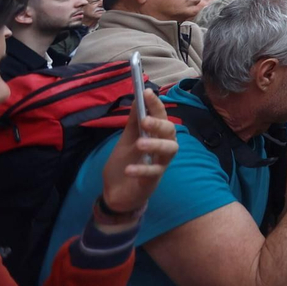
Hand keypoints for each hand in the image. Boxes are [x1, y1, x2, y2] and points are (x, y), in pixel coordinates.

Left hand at [98, 90, 178, 220]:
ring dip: (156, 144)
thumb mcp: (125, 140)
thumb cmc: (124, 164)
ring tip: (140, 144)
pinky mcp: (154, 180)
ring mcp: (160, 163)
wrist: (116, 193)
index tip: (146, 92)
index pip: (161, 116)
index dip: (156, 104)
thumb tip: (137, 99)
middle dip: (159, 124)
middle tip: (144, 120)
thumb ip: (132, 122)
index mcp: (156, 135)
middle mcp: (163, 146)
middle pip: (170, 131)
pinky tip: (129, 169)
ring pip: (170, 149)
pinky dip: (142, 169)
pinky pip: (153, 172)